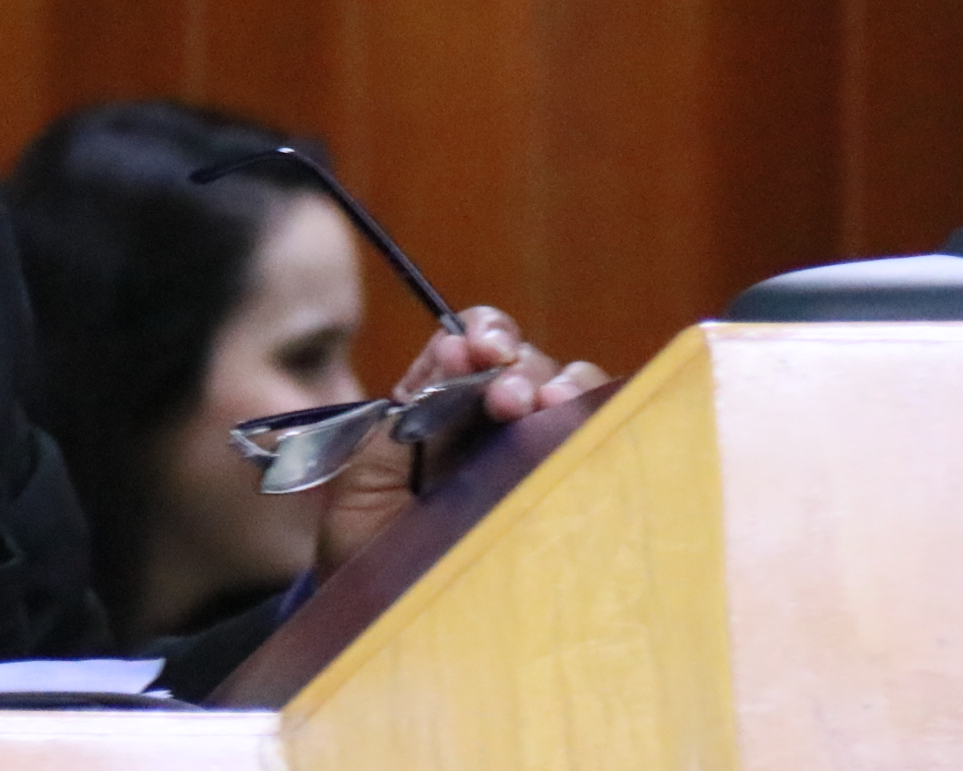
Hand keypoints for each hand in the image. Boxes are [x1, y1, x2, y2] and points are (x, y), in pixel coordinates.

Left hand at [310, 305, 607, 581]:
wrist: (386, 625)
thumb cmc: (369, 554)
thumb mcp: (365, 479)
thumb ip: (400, 418)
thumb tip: (450, 350)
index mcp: (439, 407)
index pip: (472, 346)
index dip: (479, 337)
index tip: (470, 353)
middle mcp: (491, 422)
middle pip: (525, 361)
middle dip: (517, 362)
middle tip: (505, 395)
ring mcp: (532, 454)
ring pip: (568, 390)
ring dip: (560, 384)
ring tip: (545, 404)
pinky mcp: (568, 488)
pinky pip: (597, 439)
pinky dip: (594, 420)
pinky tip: (576, 424)